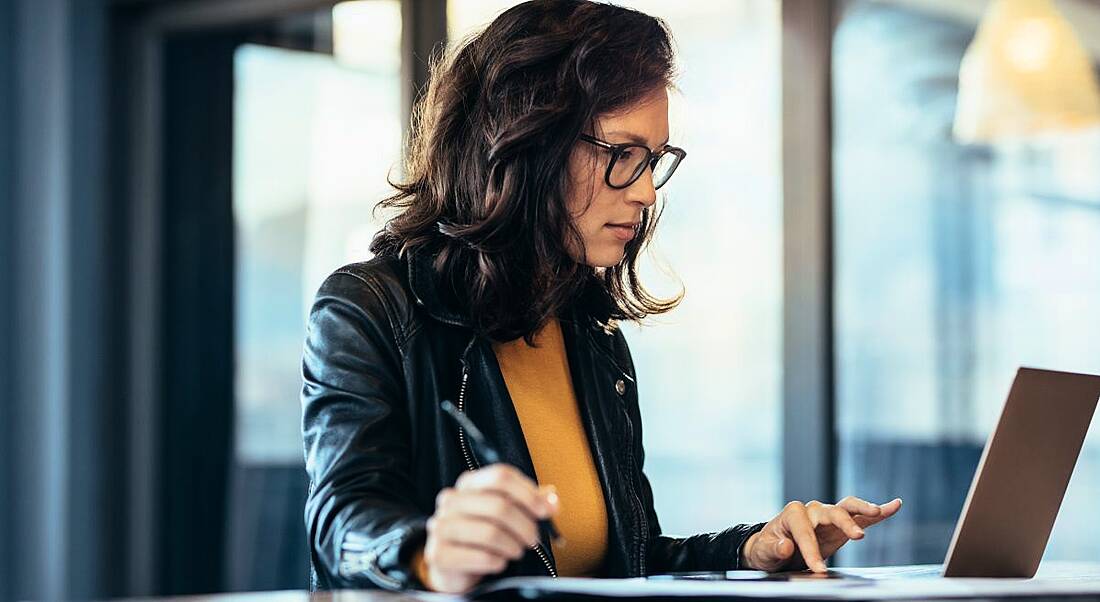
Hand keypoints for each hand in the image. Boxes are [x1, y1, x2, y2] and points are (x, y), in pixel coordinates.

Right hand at [421, 464, 559, 592]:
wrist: (452, 565)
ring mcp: (441, 525)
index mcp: (468, 483)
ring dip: (513, 545)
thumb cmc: (484, 533)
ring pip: (491, 532)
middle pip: (499, 505)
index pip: (501, 476)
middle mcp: (451, 500)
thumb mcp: (507, 512)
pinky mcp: (439, 553)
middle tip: (534, 540)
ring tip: (517, 551)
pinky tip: (499, 562)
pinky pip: (480, 557)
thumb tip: (552, 501)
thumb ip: (531, 503)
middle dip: (525, 525)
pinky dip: (498, 561)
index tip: (545, 511)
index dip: (528, 493)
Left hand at [741, 496, 901, 572]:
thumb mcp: (764, 551)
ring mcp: (828, 516)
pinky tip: (894, 505)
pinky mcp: (841, 526)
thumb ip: (774, 548)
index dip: (811, 550)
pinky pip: (861, 517)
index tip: (818, 569)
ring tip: (878, 511)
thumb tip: (786, 546)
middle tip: (857, 536)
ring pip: (848, 508)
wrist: (775, 549)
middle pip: (832, 512)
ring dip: (864, 509)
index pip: (805, 531)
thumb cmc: (768, 548)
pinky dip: (878, 512)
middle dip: (845, 523)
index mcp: (793, 514)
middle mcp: (812, 510)